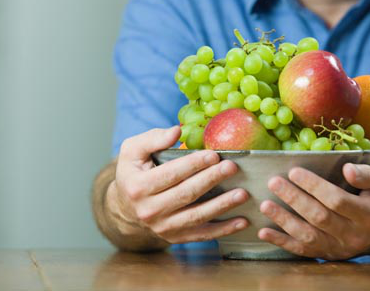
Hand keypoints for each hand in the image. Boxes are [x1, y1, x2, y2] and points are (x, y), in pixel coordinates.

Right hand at [109, 126, 249, 243]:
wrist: (126, 205)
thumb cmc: (134, 171)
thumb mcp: (133, 150)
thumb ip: (153, 138)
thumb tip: (177, 131)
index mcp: (138, 187)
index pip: (171, 174)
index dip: (193, 164)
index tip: (213, 155)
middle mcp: (149, 211)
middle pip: (186, 194)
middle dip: (211, 180)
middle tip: (231, 167)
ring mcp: (162, 228)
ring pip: (197, 216)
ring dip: (222, 205)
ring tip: (242, 193)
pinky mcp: (175, 237)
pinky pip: (202, 235)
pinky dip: (223, 230)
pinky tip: (242, 221)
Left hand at [258, 164, 369, 259]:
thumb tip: (347, 169)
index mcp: (369, 214)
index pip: (336, 200)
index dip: (314, 186)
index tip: (294, 171)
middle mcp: (354, 235)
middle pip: (319, 217)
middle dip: (294, 199)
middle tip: (273, 182)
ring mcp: (340, 247)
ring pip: (308, 236)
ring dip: (284, 220)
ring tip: (264, 205)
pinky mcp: (328, 254)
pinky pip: (303, 250)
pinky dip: (282, 242)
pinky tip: (264, 232)